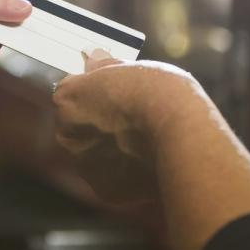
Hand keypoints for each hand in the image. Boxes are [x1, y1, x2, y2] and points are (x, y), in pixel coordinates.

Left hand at [52, 53, 206, 202]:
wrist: (182, 136)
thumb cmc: (160, 94)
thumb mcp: (133, 67)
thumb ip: (106, 68)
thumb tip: (94, 58)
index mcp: (67, 99)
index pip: (71, 92)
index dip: (94, 92)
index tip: (112, 94)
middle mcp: (67, 134)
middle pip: (78, 126)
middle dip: (98, 124)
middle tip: (130, 120)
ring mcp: (84, 165)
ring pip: (95, 155)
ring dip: (110, 151)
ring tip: (144, 143)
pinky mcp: (105, 190)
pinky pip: (112, 178)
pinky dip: (126, 172)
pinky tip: (148, 162)